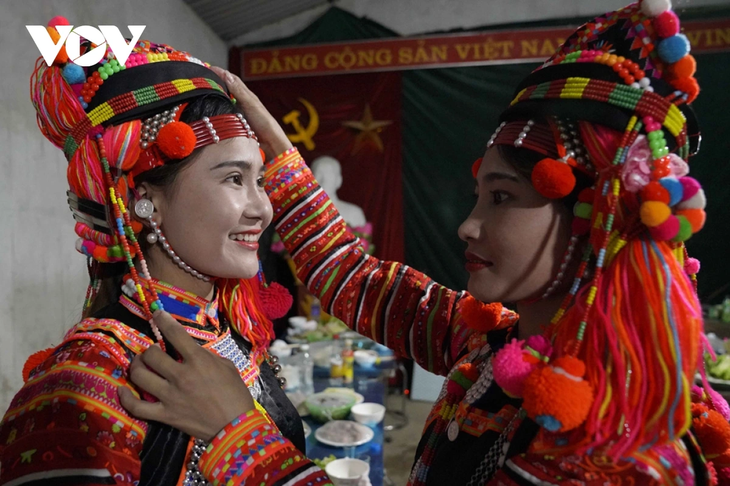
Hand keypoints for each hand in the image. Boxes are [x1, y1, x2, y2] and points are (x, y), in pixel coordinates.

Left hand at [118, 310, 254, 440]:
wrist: (235, 426)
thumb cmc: (236, 394)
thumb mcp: (226, 366)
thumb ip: (206, 356)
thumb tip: (190, 351)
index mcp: (198, 361)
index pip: (175, 334)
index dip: (163, 320)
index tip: (157, 314)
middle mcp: (181, 376)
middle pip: (152, 355)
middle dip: (149, 349)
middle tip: (153, 352)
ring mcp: (170, 396)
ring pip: (141, 376)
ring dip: (137, 366)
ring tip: (140, 365)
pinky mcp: (165, 415)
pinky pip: (137, 407)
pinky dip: (126, 398)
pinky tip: (122, 389)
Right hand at [210, 66, 292, 159]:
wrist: (270, 141)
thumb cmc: (264, 122)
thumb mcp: (250, 104)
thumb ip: (239, 91)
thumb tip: (227, 75)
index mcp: (246, 94)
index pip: (231, 79)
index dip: (220, 72)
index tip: (208, 67)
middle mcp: (242, 101)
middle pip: (227, 87)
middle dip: (215, 81)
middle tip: (202, 77)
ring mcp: (239, 111)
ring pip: (225, 99)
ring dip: (216, 93)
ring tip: (203, 90)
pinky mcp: (237, 121)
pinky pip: (225, 110)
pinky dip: (218, 106)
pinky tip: (212, 108)